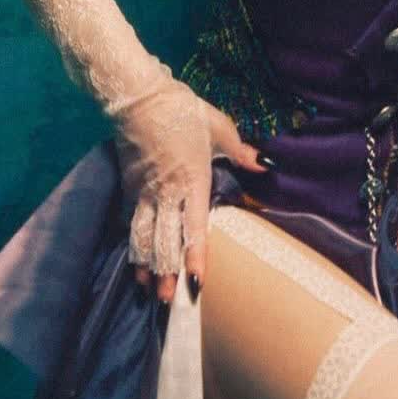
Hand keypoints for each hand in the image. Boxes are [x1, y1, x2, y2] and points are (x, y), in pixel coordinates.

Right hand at [112, 68, 269, 303]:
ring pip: (144, 237)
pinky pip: (132, 223)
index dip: (196, 257)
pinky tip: (135, 261)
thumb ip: (243, 152)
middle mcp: (167, 193)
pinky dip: (134, 245)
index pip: (195, 228)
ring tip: (149, 289)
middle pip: (165, 240)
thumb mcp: (220, 128)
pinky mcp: (130, 187)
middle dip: (167, 272)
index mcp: (193, 181)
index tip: (197, 282)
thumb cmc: (183, 111)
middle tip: (169, 300)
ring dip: (147, 265)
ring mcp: (145, 192)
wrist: (139, 98)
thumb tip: (267, 166)